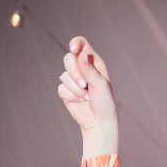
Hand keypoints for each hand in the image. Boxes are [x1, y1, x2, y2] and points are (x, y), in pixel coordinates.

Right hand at [58, 36, 117, 152]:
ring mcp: (73, 80)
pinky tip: (80, 102)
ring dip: (75, 89)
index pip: (81, 44)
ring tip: (86, 97)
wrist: (99, 122)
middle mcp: (82, 68)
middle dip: (74, 72)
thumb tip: (81, 54)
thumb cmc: (105, 103)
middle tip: (84, 85)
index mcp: (93, 62)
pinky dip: (71, 96)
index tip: (73, 49)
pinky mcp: (66, 91)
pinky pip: (61, 88)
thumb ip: (90, 70)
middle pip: (68, 58)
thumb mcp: (101, 85)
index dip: (75, 44)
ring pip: (64, 75)